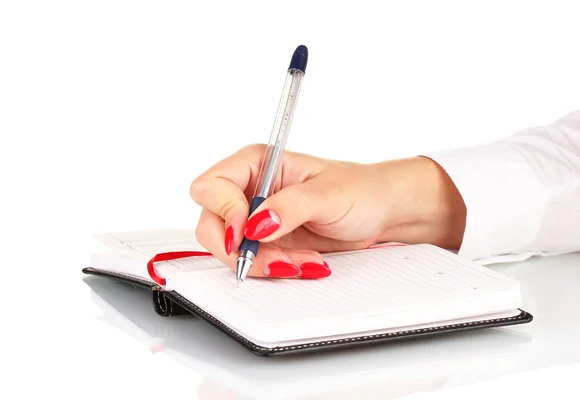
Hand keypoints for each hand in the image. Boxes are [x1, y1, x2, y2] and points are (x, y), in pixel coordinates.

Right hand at [189, 144, 465, 278]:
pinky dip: (275, 269)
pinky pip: (253, 262)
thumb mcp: (327, 194)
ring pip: (231, 249)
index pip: (212, 186)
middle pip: (212, 223)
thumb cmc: (359, 189)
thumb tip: (256, 224)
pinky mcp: (266, 242)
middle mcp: (250, 190)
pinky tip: (303, 263)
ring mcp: (256, 219)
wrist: (378, 212)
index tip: (246, 232)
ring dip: (263, 262)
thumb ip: (290, 206)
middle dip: (241, 248)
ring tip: (301, 260)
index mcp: (257, 164)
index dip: (223, 211)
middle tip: (273, 259)